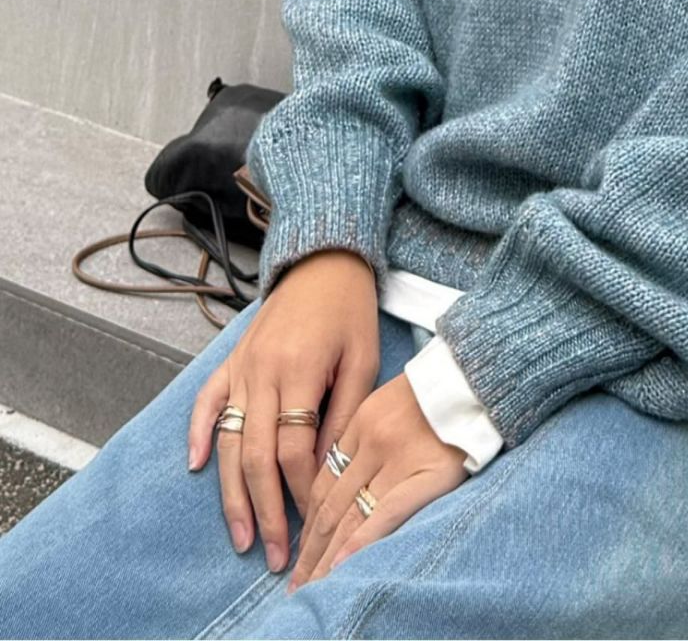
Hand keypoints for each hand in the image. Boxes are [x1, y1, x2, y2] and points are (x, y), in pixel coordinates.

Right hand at [187, 249, 380, 573]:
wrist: (324, 262)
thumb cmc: (351, 309)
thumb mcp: (363, 357)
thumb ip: (343, 411)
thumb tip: (326, 466)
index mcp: (298, 369)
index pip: (293, 447)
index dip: (301, 488)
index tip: (313, 516)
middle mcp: (261, 371)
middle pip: (257, 456)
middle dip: (266, 510)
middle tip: (276, 553)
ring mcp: (241, 367)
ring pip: (229, 442)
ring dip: (233, 494)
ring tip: (242, 535)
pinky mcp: (230, 360)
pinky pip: (206, 403)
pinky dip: (198, 435)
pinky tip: (197, 468)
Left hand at [287, 370, 469, 591]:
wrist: (476, 377)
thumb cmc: (436, 392)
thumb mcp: (388, 402)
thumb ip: (364, 436)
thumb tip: (341, 481)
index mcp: (360, 422)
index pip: (323, 482)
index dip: (307, 521)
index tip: (299, 549)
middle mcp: (371, 442)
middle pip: (330, 505)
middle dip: (310, 549)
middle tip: (295, 582)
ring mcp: (396, 459)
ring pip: (349, 516)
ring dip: (326, 556)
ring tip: (311, 586)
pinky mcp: (426, 474)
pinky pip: (385, 514)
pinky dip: (360, 542)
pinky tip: (341, 564)